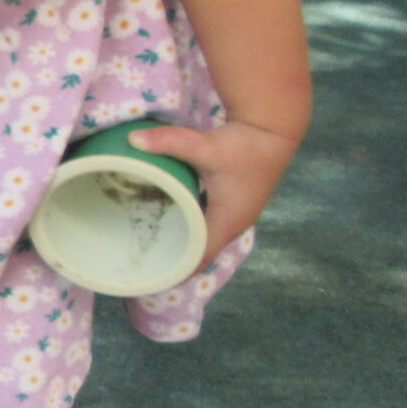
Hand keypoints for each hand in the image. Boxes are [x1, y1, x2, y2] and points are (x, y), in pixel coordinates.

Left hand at [131, 119, 300, 260]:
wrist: (274, 128)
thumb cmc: (244, 142)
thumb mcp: (204, 146)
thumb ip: (170, 141)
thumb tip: (132, 138)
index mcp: (227, 221)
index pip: (200, 259)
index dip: (177, 272)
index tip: (151, 279)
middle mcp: (234, 223)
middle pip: (201, 254)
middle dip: (174, 262)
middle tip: (141, 263)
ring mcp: (237, 214)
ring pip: (206, 239)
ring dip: (184, 245)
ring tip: (151, 247)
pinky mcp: (235, 203)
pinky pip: (210, 226)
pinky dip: (192, 229)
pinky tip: (171, 222)